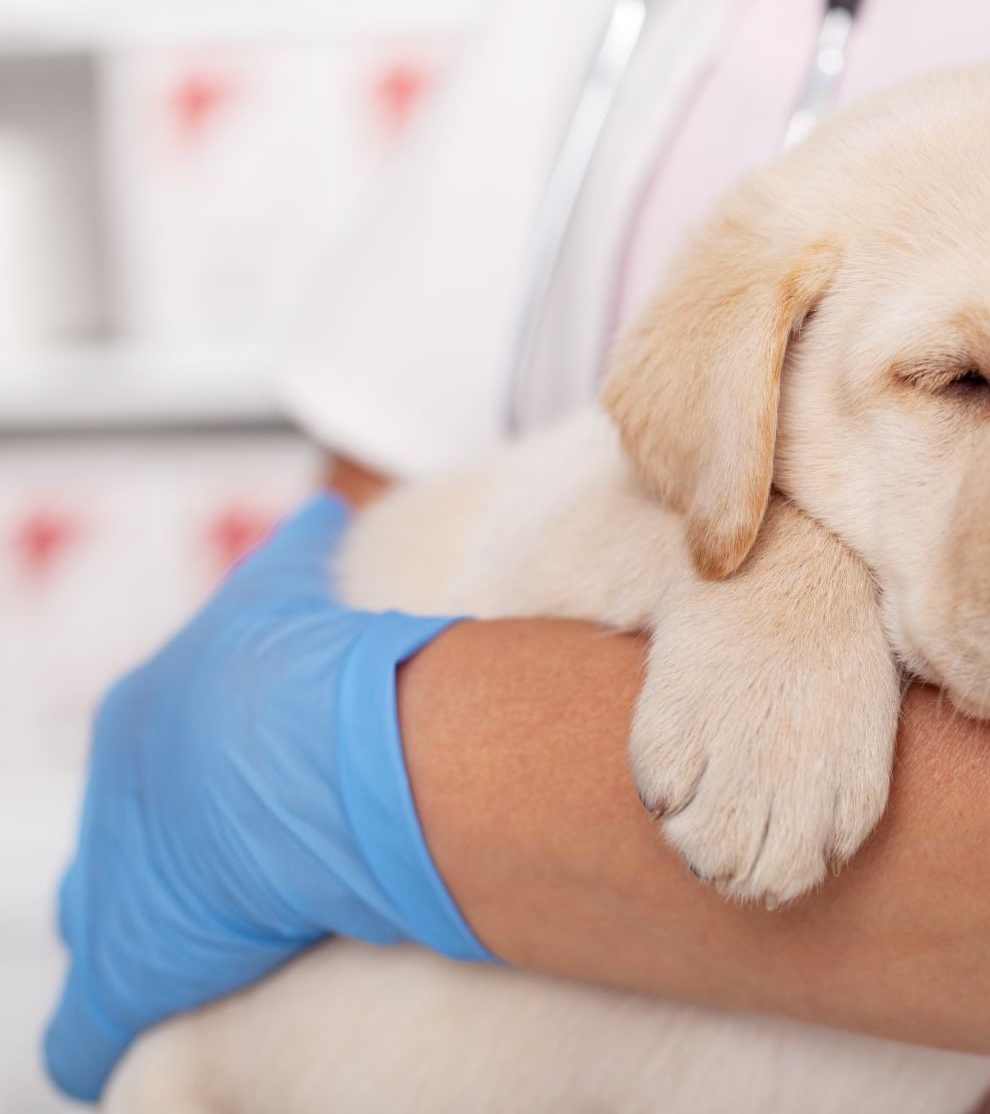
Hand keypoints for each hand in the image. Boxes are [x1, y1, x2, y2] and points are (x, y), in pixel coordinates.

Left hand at [44, 495, 487, 1102]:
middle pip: (111, 842)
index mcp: (146, 716)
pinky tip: (102, 1057)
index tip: (237, 789)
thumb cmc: (300, 669)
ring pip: (96, 921)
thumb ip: (301, 545)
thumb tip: (328, 505)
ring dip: (135, 935)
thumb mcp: (288, 586)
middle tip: (204, 873)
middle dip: (151, 856)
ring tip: (180, 949)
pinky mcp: (125, 972)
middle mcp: (115, 800)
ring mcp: (113, 888)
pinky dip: (97, 1045)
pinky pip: (87, 1033)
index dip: (196, 779)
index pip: (152, 756)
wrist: (295, 741)